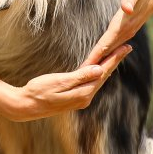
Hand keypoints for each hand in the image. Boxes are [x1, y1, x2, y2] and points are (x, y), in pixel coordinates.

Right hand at [7, 44, 131, 121]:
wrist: (26, 106)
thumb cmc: (39, 91)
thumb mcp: (59, 82)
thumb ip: (80, 77)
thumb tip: (99, 70)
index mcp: (83, 93)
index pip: (103, 72)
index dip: (114, 59)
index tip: (125, 47)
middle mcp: (85, 98)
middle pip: (104, 76)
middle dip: (115, 61)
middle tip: (127, 48)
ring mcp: (80, 99)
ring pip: (98, 80)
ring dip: (108, 67)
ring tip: (116, 56)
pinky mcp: (74, 98)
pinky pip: (91, 84)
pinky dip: (98, 74)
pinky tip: (99, 70)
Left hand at [84, 0, 152, 65]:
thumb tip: (126, 8)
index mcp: (126, 20)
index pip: (108, 40)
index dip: (98, 53)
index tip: (88, 66)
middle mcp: (129, 25)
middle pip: (109, 47)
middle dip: (98, 61)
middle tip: (84, 74)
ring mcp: (132, 25)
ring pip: (115, 44)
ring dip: (104, 56)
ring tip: (93, 68)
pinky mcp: (132, 21)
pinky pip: (119, 38)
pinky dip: (111, 47)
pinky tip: (108, 53)